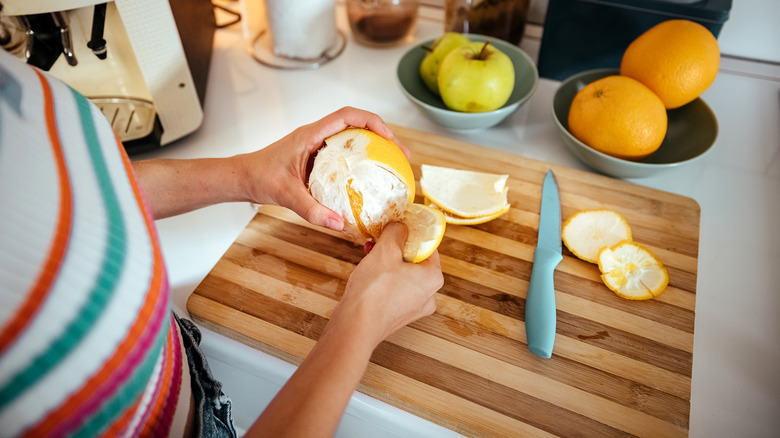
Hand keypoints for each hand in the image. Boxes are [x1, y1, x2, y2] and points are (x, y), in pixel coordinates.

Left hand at [237, 107, 409, 230]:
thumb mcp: (287, 196)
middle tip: (401, 156)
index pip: (348, 116)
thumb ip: (313, 211)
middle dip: (383, 136)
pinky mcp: (316, 158)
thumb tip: (340, 225)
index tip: (390, 139)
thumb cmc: (259, 178)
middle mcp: (317, 135)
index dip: (373, 122)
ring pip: (352, 139)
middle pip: (357, 125)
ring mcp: (317, 146)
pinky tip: (368, 182)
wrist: (242, 178)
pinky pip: (344, 154)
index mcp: (311, 135)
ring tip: (392, 166)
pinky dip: (360, 162)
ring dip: (374, 148)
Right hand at [329, 222, 443, 349]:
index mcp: (433, 278)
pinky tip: (368, 273)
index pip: (428, 247)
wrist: (355, 326)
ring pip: (403, 275)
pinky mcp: (397, 315)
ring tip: (369, 255)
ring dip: (387, 262)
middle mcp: (428, 295)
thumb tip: (400, 226)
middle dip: (395, 249)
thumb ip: (396, 232)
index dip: (411, 234)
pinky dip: (383, 279)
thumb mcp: (386, 250)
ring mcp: (413, 308)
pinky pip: (394, 289)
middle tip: (380, 241)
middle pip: (414, 262)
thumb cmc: (374, 291)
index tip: (397, 228)